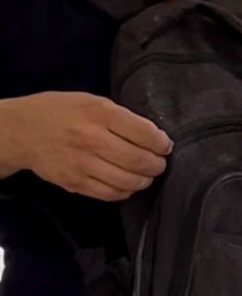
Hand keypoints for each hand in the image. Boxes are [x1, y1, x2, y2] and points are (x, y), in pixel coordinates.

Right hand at [3, 92, 170, 200]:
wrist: (22, 130)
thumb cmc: (62, 112)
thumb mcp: (93, 101)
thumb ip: (122, 117)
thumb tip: (154, 137)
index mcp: (100, 114)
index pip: (146, 133)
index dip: (162, 143)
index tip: (165, 146)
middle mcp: (91, 139)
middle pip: (140, 160)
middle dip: (157, 165)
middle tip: (159, 163)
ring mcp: (82, 164)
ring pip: (128, 181)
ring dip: (145, 180)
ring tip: (146, 174)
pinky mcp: (74, 182)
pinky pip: (110, 194)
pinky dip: (125, 192)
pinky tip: (127, 184)